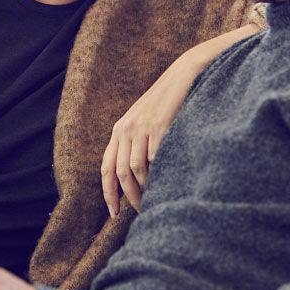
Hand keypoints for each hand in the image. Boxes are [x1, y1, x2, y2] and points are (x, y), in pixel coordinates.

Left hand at [100, 63, 187, 215]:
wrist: (183, 76)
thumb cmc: (166, 104)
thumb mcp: (143, 122)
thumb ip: (135, 144)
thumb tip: (135, 178)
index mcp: (119, 130)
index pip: (107, 167)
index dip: (108, 192)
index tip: (113, 213)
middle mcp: (126, 129)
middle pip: (121, 173)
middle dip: (128, 197)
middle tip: (139, 212)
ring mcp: (142, 128)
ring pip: (137, 169)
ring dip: (144, 190)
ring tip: (154, 201)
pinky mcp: (160, 126)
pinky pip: (155, 158)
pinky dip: (159, 174)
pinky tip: (166, 183)